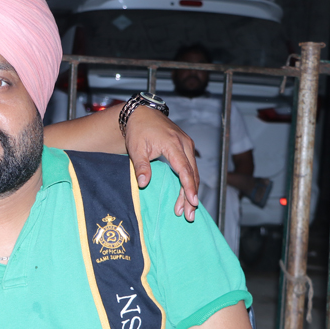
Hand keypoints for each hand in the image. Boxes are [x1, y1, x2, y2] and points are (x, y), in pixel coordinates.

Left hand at [125, 106, 199, 220]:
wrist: (142, 113)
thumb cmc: (138, 130)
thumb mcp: (136, 148)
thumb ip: (141, 166)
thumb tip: (143, 184)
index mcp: (173, 144)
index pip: (184, 169)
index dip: (188, 187)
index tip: (192, 202)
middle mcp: (184, 144)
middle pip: (192, 174)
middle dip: (191, 195)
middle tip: (189, 215)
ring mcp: (187, 145)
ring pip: (193, 172)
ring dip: (191, 191)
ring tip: (187, 210)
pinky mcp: (186, 147)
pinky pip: (191, 167)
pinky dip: (189, 182)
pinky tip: (187, 195)